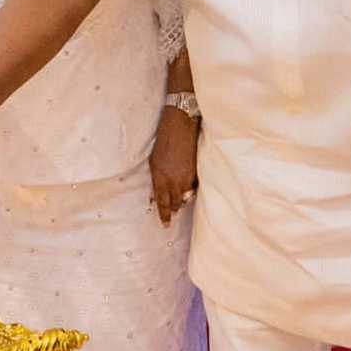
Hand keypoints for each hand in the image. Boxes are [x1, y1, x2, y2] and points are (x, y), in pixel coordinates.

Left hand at [149, 107, 198, 227]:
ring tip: (178, 200)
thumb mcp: (154, 162)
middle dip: (173, 209)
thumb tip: (154, 196)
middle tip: (171, 212)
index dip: (164, 215)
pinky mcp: (197, 172)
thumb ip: (155, 181)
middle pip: (175, 203)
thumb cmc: (164, 141)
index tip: (165, 224)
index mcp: (161, 177)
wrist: (180, 126)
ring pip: (185, 197)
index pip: (162, 203)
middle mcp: (175, 180)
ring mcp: (187, 177)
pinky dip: (189, 190)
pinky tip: (186, 188)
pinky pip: (193, 187)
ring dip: (181, 200)